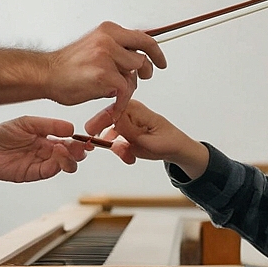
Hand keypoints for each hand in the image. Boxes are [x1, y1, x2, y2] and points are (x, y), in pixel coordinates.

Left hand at [0, 116, 89, 182]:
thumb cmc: (2, 134)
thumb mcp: (28, 123)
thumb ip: (49, 125)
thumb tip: (71, 128)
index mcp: (47, 139)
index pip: (69, 142)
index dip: (80, 141)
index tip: (89, 139)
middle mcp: (46, 153)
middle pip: (71, 155)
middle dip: (79, 152)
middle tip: (83, 147)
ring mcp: (40, 164)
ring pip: (64, 165)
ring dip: (70, 159)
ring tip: (68, 150)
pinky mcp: (32, 174)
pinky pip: (50, 171)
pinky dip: (57, 164)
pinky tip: (57, 153)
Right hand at [46, 22, 166, 112]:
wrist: (45, 74)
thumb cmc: (66, 66)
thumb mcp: (94, 47)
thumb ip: (115, 50)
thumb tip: (134, 60)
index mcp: (108, 30)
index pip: (142, 38)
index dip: (155, 51)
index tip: (161, 62)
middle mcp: (109, 39)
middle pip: (142, 56)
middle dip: (145, 70)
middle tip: (144, 78)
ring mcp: (107, 56)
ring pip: (134, 74)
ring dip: (128, 85)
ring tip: (113, 91)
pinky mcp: (105, 75)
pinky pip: (124, 90)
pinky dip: (121, 100)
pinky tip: (113, 103)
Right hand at [83, 99, 208, 175]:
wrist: (177, 149)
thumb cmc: (168, 142)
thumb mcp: (147, 140)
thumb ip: (128, 131)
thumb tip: (112, 121)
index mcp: (135, 109)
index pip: (111, 111)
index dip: (98, 122)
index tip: (89, 133)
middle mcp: (129, 113)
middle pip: (107, 123)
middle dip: (109, 140)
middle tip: (109, 149)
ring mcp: (127, 122)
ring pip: (111, 135)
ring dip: (117, 148)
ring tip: (129, 157)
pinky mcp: (127, 132)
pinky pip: (117, 141)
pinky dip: (121, 151)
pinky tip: (130, 157)